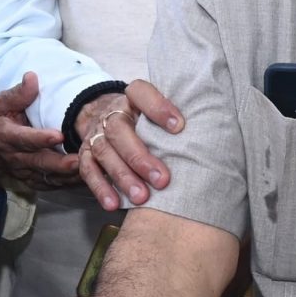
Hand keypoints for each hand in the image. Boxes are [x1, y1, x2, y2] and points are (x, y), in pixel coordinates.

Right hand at [0, 71, 83, 190]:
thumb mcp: (2, 103)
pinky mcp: (34, 182)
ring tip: (90, 171)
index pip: (24, 139)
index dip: (40, 138)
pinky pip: (52, 185)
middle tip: (80, 160)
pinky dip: (69, 183)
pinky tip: (86, 178)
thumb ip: (19, 93)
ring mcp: (25, 172)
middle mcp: (15, 157)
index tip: (59, 135)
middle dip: (60, 163)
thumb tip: (32, 77)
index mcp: (7, 136)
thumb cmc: (0, 120)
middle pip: (40, 162)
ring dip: (69, 176)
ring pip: (49, 177)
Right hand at [77, 79, 182, 212]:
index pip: (140, 93)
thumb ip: (173, 118)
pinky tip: (114, 203)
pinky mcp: (86, 154)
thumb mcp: (155, 110)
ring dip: (123, 176)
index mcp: (132, 98)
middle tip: (162, 180)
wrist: (103, 114)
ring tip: (141, 198)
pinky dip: (100, 188)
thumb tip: (209, 136)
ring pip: (104, 153)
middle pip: (119, 130)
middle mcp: (111, 114)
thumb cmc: (143, 119)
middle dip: (140, 157)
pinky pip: (88, 171)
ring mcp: (95, 134)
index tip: (179, 126)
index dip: (158, 107)